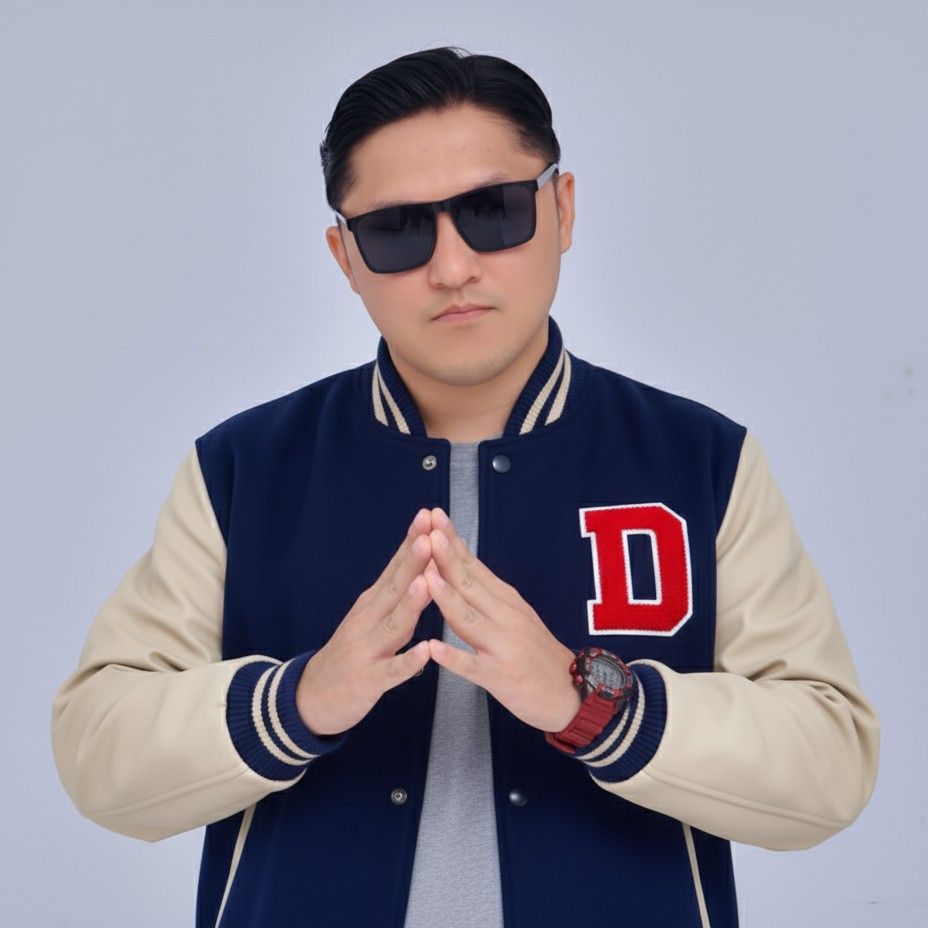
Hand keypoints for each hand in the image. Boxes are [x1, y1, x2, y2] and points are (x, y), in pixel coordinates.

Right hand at [296, 509, 433, 735]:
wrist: (312, 696)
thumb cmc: (353, 650)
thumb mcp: (371, 614)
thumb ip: (394, 589)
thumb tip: (422, 553)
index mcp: (373, 602)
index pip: (395, 566)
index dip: (411, 541)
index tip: (429, 515)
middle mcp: (368, 619)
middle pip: (394, 587)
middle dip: (413, 560)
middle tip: (430, 534)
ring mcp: (367, 649)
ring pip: (393, 624)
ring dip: (410, 603)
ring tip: (426, 582)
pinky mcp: (369, 680)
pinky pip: (392, 671)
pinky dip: (409, 661)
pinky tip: (426, 652)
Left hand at [423, 508, 581, 732]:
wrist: (575, 694)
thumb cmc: (537, 654)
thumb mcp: (517, 615)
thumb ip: (487, 592)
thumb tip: (458, 560)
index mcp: (506, 601)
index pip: (474, 565)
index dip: (453, 541)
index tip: (434, 515)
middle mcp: (506, 617)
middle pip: (470, 584)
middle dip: (447, 557)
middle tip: (427, 531)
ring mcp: (504, 647)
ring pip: (470, 620)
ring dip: (447, 598)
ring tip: (426, 577)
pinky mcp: (502, 677)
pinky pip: (473, 667)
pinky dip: (453, 657)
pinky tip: (432, 648)